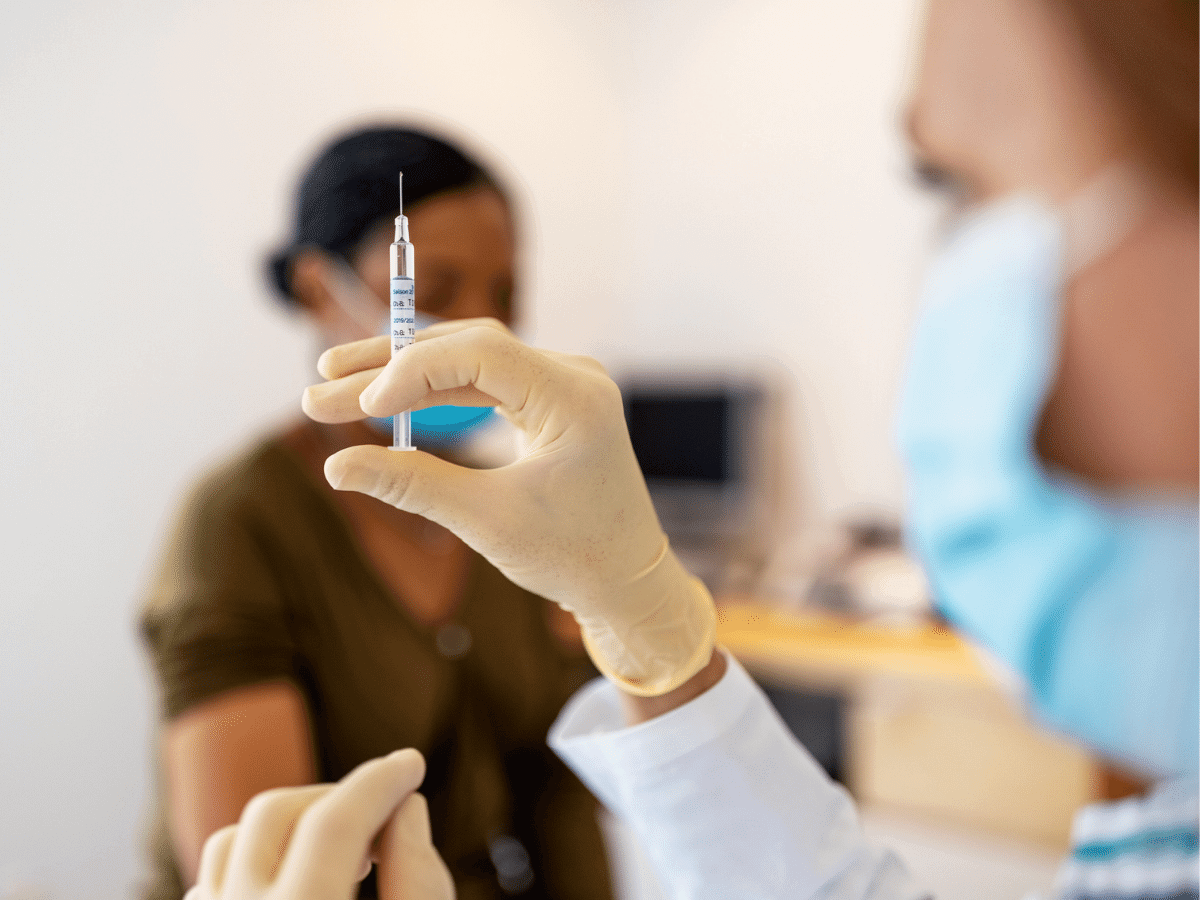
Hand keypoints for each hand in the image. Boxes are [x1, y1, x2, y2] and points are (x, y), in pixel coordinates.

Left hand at [183, 749, 453, 899]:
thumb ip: (419, 881)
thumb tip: (405, 806)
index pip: (336, 822)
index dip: (380, 781)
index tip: (412, 763)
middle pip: (276, 815)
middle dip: (337, 797)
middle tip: (385, 820)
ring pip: (232, 841)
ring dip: (290, 828)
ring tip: (343, 856)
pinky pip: (210, 883)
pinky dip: (253, 866)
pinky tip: (296, 885)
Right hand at [302, 321, 714, 695]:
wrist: (627, 581)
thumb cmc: (573, 557)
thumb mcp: (487, 521)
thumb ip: (412, 484)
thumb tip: (335, 467)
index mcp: (575, 399)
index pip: (480, 353)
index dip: (410, 370)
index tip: (358, 408)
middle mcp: (574, 377)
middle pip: (467, 347)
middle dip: (390, 367)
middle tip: (320, 386)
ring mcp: (563, 385)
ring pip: (470, 360)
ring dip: (404, 375)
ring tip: (335, 390)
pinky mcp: (550, 401)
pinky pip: (484, 380)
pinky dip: (434, 391)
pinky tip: (384, 402)